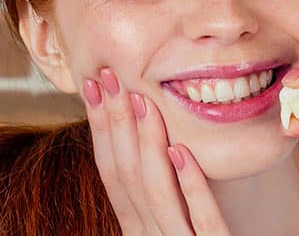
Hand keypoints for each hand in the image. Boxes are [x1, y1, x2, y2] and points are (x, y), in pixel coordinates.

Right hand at [80, 67, 230, 234]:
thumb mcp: (169, 223)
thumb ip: (154, 193)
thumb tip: (136, 140)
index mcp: (136, 229)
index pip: (111, 173)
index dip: (99, 128)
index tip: (94, 85)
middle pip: (126, 178)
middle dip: (115, 124)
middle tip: (109, 78)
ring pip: (157, 196)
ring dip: (148, 145)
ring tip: (144, 103)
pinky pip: (204, 222)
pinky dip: (192, 187)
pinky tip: (184, 152)